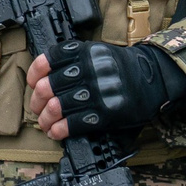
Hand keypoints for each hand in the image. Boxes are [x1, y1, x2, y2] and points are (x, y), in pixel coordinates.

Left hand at [27, 40, 185, 139]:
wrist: (153, 79)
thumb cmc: (123, 68)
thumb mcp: (98, 53)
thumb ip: (74, 59)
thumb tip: (44, 76)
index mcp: (85, 52)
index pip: (49, 59)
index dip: (35, 72)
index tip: (32, 82)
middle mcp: (89, 70)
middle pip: (48, 86)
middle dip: (37, 101)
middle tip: (37, 108)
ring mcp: (97, 93)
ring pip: (57, 107)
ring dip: (45, 120)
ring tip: (45, 124)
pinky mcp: (105, 114)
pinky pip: (73, 124)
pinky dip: (60, 130)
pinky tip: (56, 132)